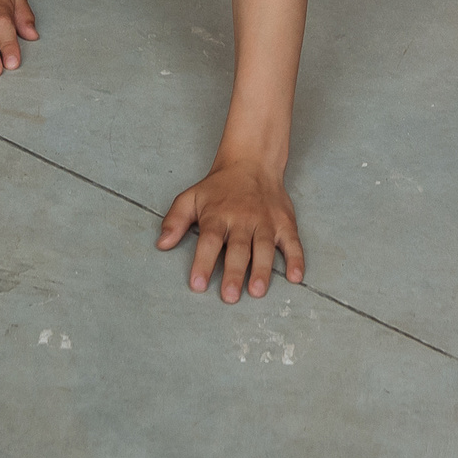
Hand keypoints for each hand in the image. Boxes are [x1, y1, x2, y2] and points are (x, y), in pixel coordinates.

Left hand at [158, 160, 303, 301]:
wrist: (252, 161)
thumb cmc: (219, 187)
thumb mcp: (191, 197)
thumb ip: (175, 220)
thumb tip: (161, 244)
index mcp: (218, 215)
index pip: (209, 240)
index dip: (203, 262)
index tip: (198, 284)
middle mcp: (243, 219)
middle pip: (238, 248)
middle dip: (234, 273)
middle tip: (230, 296)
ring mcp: (266, 221)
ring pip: (264, 247)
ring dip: (262, 269)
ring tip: (257, 291)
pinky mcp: (284, 223)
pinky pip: (292, 242)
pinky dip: (296, 259)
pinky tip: (296, 277)